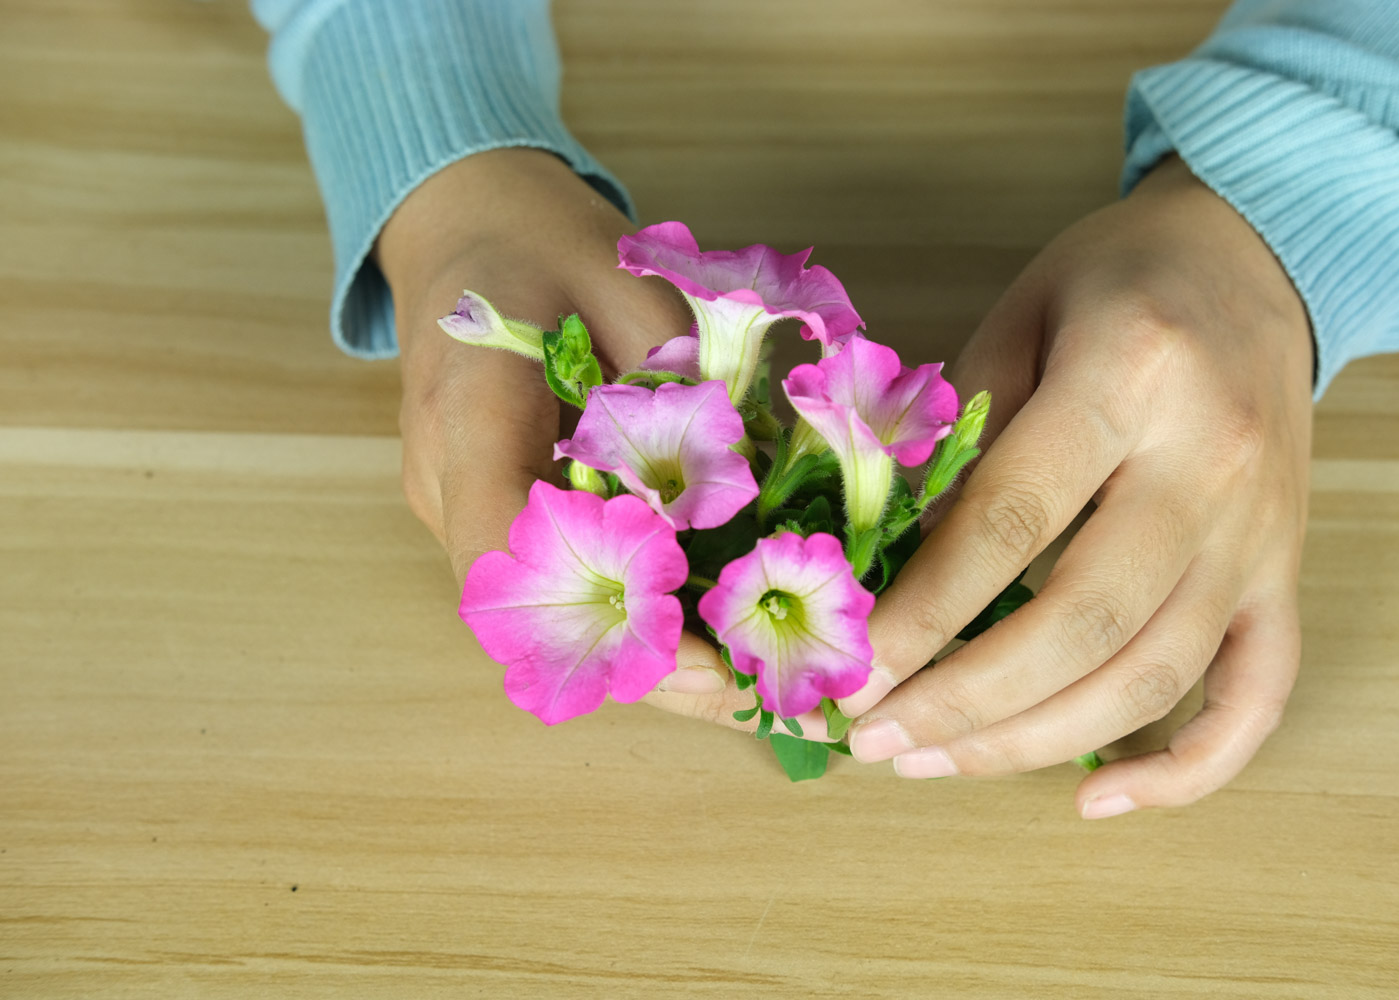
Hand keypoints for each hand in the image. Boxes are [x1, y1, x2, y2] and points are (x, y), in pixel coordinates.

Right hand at [378, 149, 819, 735]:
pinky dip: (625, 620)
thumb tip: (762, 486)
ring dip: (639, 659)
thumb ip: (681, 384)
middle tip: (747, 694)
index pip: (501, 541)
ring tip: (741, 684)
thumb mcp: (632, 286)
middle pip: (529, 612)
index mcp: (467, 406)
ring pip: (541, 614)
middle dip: (641, 667)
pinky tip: (704, 638)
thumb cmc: (549, 244)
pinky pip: (550, 586)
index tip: (698, 652)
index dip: (600, 614)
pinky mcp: (487, 514)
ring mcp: (456, 505)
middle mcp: (444, 477)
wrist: (467, 227)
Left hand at [839, 156, 1312, 814]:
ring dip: (1036, 741)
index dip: (922, 613)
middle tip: (873, 737)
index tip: (849, 670)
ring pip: (1154, 674)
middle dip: (965, 698)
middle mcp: (1211, 464)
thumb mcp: (1014, 323)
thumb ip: (959, 441)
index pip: (1010, 522)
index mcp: (1130, 377)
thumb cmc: (1113, 284)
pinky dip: (1183, 768)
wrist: (1254, 258)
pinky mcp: (1287, 572)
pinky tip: (1096, 800)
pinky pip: (1254, 695)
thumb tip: (891, 574)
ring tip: (934, 760)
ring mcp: (1261, 531)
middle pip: (1084, 621)